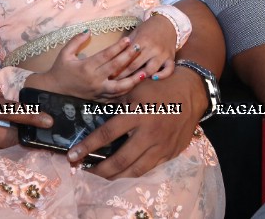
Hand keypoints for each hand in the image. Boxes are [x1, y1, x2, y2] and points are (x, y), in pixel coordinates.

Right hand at [0, 82, 51, 149]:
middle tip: (37, 134)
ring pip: (0, 152)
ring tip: (24, 142)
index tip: (48, 121)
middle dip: (24, 137)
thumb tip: (20, 109)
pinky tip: (9, 150)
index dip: (31, 117)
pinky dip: (1, 154)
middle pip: (8, 138)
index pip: (10, 112)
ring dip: (14, 148)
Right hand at [31, 32, 143, 99]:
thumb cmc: (60, 69)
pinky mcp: (99, 99)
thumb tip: (88, 30)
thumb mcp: (64, 53)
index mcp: (86, 67)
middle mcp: (94, 80)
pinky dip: (126, 93)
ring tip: (144, 72)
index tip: (128, 39)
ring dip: (132, 80)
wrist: (54, 91)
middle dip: (128, 58)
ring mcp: (97, 91)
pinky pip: (115, 97)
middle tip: (139, 48)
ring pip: (119, 87)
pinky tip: (135, 86)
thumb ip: (76, 40)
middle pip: (115, 68)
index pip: (106, 55)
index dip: (118, 47)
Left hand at [67, 64, 206, 178]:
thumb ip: (117, 103)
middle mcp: (149, 133)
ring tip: (101, 177)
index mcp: (137, 114)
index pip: (107, 134)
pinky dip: (134, 173)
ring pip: (135, 170)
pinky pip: (149, 168)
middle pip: (120, 160)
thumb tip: (93, 114)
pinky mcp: (170, 153)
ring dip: (115, 177)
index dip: (88, 146)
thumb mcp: (135, 89)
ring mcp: (161, 146)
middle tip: (84, 171)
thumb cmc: (159, 87)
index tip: (73, 155)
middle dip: (99, 170)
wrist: (191, 92)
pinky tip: (123, 173)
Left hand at [112, 15, 176, 80]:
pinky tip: (153, 78)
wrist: (168, 23)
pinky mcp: (171, 58)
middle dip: (124, 75)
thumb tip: (112, 58)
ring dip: (140, 77)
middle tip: (115, 82)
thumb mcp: (135, 33)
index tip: (109, 74)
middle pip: (135, 65)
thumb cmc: (148, 29)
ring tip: (130, 82)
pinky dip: (162, 75)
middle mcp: (152, 48)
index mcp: (142, 41)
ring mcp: (162, 54)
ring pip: (150, 70)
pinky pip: (168, 70)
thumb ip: (126, 45)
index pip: (126, 57)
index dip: (117, 66)